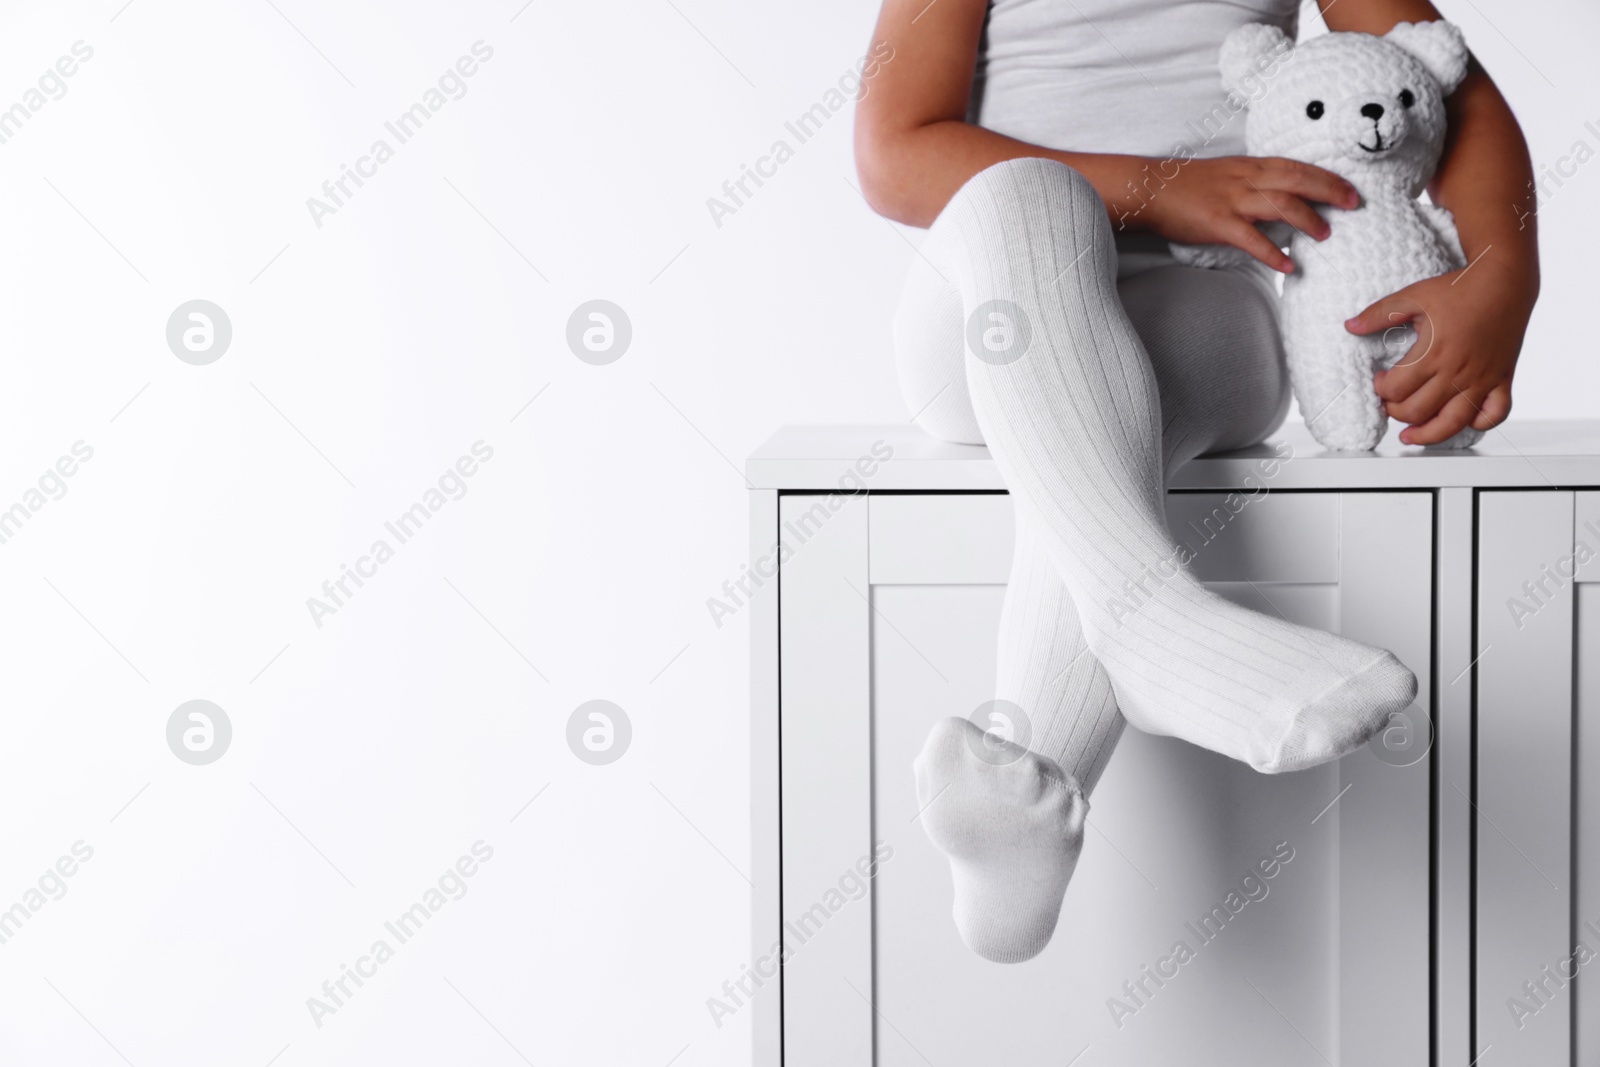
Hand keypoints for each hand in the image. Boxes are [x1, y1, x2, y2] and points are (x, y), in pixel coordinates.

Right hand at [1137, 156, 1359, 272]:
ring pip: (1280, 204)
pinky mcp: (1217, 222)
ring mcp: (1233, 200)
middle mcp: (1247, 179)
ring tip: (1325, 235)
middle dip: (1330, 190)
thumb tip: (1281, 200)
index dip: (1327, 176)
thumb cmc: (1187, 185)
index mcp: (1251, 166)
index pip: (1298, 167)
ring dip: (1307, 219)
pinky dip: (1271, 252)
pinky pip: (1251, 237)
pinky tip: (1287, 265)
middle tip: (1354, 204)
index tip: (1351, 188)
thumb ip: (1254, 184)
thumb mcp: (1227, 175)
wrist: (1151, 188)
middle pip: (1298, 180)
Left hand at [1345, 259, 1533, 445]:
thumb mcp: (1414, 295)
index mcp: (1433, 353)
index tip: (1379, 381)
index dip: (1380, 389)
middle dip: (1395, 412)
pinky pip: (1495, 414)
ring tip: (1410, 436)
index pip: (1395, 389)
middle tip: (1390, 402)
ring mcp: (1482, 379)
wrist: (1505, 281)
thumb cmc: (1459, 288)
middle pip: (1417, 411)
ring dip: (1427, 434)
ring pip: (1452, 423)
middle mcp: (1457, 372)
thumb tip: (1350, 326)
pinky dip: (1479, 423)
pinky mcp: (1503, 379)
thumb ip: (1379, 313)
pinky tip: (1462, 421)